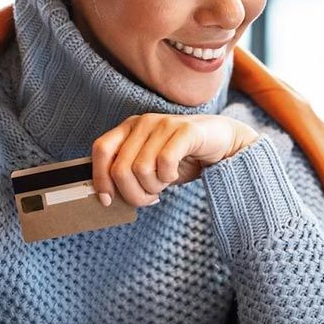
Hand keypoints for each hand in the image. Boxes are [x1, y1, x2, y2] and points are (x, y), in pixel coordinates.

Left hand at [92, 113, 259, 206]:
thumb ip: (128, 174)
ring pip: (141, 169)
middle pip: (120, 168)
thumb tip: (106, 197)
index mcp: (129, 128)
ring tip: (164, 183)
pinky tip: (175, 174)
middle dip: (133, 193)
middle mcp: (143, 122)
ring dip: (153, 187)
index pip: (101, 150)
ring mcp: (163, 123)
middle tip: (150, 197)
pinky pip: (165, 163)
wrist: (223, 144)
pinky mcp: (185, 130)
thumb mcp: (149, 166)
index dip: (101, 178)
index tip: (108, 200)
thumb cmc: (182, 158)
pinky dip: (169, 177)